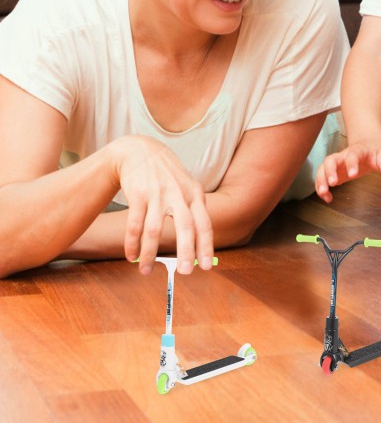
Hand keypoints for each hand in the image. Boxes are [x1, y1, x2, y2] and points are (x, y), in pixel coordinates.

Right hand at [109, 136, 212, 275]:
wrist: (140, 150)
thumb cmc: (168, 175)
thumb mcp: (188, 186)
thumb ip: (195, 210)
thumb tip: (202, 244)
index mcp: (195, 194)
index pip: (204, 224)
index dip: (206, 246)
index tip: (206, 267)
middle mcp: (178, 194)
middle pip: (185, 226)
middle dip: (186, 251)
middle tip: (185, 273)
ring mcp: (157, 193)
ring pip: (154, 230)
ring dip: (150, 254)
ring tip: (146, 271)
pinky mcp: (138, 194)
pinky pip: (134, 224)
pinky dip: (132, 243)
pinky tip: (132, 256)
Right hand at [315, 140, 380, 202]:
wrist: (367, 143)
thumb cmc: (376, 151)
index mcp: (357, 151)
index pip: (352, 155)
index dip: (351, 164)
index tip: (352, 175)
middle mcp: (342, 156)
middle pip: (330, 160)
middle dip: (329, 171)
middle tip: (332, 183)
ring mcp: (336, 163)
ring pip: (322, 168)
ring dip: (320, 180)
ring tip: (324, 193)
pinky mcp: (333, 171)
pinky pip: (322, 178)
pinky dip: (321, 187)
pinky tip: (328, 198)